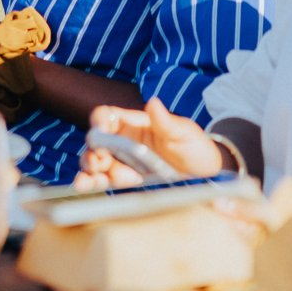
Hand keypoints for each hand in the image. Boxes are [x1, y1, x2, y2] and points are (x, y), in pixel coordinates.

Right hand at [74, 97, 224, 190]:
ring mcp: (122, 162)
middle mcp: (123, 141)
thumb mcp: (184, 133)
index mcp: (134, 123)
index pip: (107, 116)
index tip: (100, 132)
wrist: (207, 175)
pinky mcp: (125, 181)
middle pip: (96, 141)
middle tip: (98, 163)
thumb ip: (166, 121)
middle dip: (92, 151)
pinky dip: (91, 183)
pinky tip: (84, 187)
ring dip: (88, 170)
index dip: (99, 121)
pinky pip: (103, 180)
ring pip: (94, 162)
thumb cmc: (195, 146)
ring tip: (88, 180)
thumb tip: (153, 103)